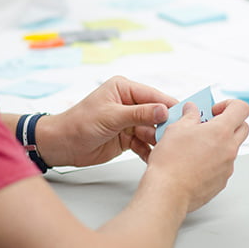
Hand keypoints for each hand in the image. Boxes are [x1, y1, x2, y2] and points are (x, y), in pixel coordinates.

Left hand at [37, 76, 177, 166]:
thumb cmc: (79, 124)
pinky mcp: (128, 138)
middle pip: (156, 114)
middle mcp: (129, 103)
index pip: (154, 96)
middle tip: (178, 137)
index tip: (186, 116)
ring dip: (158, 141)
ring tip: (167, 150)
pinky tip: (155, 158)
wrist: (62, 145)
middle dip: (166, 126)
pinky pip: (144, 143)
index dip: (170, 106)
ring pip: (152, 131)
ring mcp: (129, 121)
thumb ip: (140, 114)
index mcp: (124, 89)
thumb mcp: (111, 116)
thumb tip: (164, 110)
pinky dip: (149, 151)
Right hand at [144, 99, 248, 212]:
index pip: (241, 109)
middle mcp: (229, 149)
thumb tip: (192, 110)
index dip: (229, 105)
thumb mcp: (176, 129)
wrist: (168, 192)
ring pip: (232, 148)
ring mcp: (227, 167)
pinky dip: (213, 160)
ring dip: (220, 143)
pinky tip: (194, 163)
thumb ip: (189, 116)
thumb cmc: (171, 162)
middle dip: (229, 123)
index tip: (214, 110)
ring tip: (196, 145)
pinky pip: (223, 165)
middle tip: (209, 125)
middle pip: (243, 128)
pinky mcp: (221, 181)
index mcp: (221, 131)